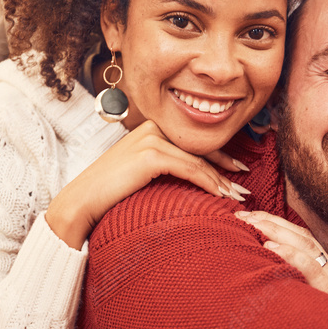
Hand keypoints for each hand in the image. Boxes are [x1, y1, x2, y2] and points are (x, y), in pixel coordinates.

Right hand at [47, 120, 249, 248]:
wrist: (83, 201)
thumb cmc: (110, 192)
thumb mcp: (139, 172)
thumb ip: (161, 166)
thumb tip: (189, 177)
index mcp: (150, 128)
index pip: (192, 141)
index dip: (217, 155)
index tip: (236, 169)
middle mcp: (152, 127)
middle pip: (199, 147)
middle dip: (225, 166)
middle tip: (244, 183)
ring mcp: (152, 138)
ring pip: (198, 160)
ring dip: (221, 180)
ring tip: (238, 196)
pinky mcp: (151, 154)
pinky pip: (191, 169)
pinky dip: (210, 183)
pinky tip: (222, 196)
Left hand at [234, 211, 327, 308]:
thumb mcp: (314, 308)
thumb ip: (297, 291)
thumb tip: (267, 281)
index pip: (303, 239)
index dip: (277, 226)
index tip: (251, 218)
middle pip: (302, 236)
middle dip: (272, 221)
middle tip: (243, 214)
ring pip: (308, 246)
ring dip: (277, 231)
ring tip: (253, 222)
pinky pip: (313, 269)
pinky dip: (291, 255)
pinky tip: (271, 248)